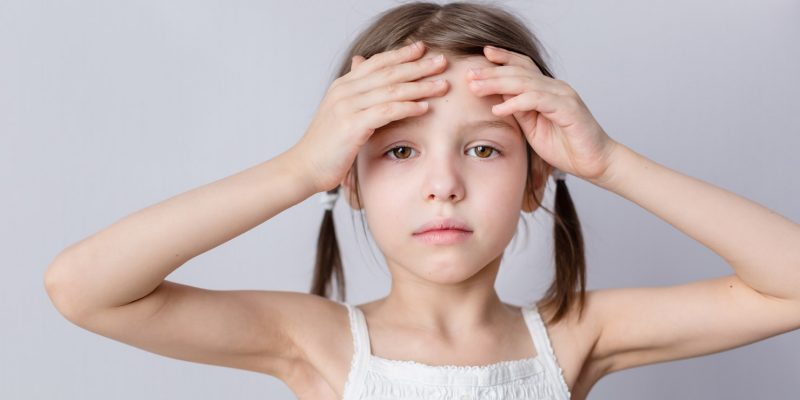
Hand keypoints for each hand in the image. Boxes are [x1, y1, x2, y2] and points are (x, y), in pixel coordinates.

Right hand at [289, 41, 449, 192]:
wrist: (305, 167)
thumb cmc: (326, 145)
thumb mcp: (339, 112)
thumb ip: (354, 92)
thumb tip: (361, 67)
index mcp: (343, 85)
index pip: (376, 62)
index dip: (401, 54)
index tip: (423, 49)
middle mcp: (345, 91)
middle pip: (388, 72)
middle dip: (418, 66)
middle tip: (442, 61)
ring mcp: (347, 107)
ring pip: (391, 90)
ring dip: (420, 86)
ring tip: (442, 85)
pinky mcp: (352, 125)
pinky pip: (386, 111)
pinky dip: (407, 107)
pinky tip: (425, 107)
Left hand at [466, 45, 618, 181]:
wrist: (595, 162)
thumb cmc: (565, 147)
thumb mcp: (533, 128)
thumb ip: (518, 111)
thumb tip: (496, 99)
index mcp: (547, 90)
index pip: (522, 66)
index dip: (502, 59)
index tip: (480, 56)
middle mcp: (555, 88)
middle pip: (519, 71)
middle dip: (491, 72)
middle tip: (468, 74)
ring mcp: (563, 96)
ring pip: (525, 83)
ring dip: (498, 84)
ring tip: (476, 88)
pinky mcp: (568, 109)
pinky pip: (537, 101)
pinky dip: (516, 103)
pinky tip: (498, 109)